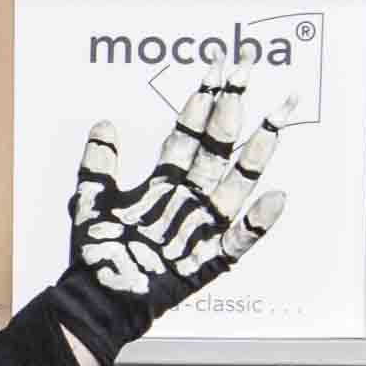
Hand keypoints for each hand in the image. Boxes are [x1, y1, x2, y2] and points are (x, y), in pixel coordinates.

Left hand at [64, 81, 289, 348]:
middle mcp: (188, 200)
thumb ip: (98, 163)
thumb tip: (104, 125)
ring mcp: (201, 229)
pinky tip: (274, 199)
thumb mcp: (90, 200)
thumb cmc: (98, 253)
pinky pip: (238, 241)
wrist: (97, 300)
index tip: (217, 65)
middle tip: (246, 67)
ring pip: (235, 185)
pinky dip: (257, 223)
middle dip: (231, 106)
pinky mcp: (206, 262)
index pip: (190, 133)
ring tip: (276, 121)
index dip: (203, 100)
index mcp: (165, 183)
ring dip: (256, 154)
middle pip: (217, 147)